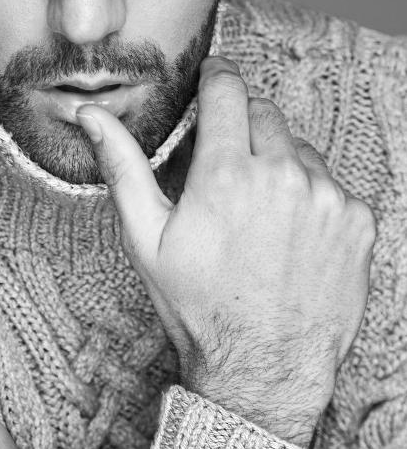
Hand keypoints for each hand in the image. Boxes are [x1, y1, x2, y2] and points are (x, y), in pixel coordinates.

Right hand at [77, 56, 375, 447]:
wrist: (263, 370)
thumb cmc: (199, 307)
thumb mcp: (147, 238)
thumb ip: (123, 165)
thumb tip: (91, 115)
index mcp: (227, 174)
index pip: (227, 91)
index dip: (216, 78)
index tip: (213, 79)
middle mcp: (283, 177)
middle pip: (264, 115)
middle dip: (243, 128)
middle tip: (227, 169)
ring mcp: (326, 199)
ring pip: (299, 151)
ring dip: (279, 166)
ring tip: (259, 215)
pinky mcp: (357, 222)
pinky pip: (331, 187)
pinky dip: (311, 199)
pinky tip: (290, 236)